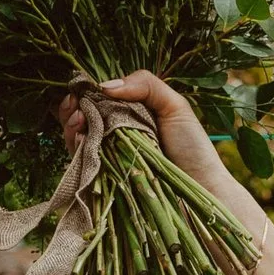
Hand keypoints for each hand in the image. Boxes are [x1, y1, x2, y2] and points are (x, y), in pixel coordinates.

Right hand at [58, 70, 253, 210]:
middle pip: (82, 118)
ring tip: (77, 120)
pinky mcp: (107, 181)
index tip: (79, 90)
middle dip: (72, 108)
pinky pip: (82, 164)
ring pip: (78, 139)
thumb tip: (105, 86)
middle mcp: (116, 136)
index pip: (98, 100)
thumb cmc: (193, 147)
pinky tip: (81, 139)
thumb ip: (145, 85)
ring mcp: (110, 159)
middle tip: (74, 105)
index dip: (85, 93)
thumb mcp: (174, 106)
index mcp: (131, 115)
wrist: (203, 189)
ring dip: (71, 126)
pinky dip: (77, 148)